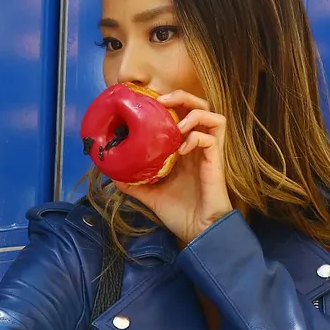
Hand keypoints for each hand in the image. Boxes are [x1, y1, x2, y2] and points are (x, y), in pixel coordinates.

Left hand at [116, 91, 233, 244]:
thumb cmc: (180, 213)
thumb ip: (135, 182)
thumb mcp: (151, 195)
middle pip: (200, 106)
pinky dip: (197, 137)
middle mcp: (199, 146)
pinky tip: (182, 148)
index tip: (149, 101)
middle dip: (182, 97)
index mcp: (185, 149)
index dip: (169, 103)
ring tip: (177, 123)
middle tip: (162, 100)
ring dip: (194, 113)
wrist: (199, 232)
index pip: (182, 114)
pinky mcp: (217, 162)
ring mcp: (209, 153)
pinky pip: (212, 138)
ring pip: (213, 116)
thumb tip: (113, 173)